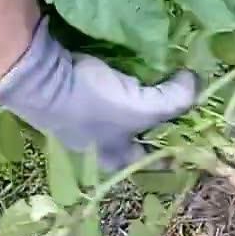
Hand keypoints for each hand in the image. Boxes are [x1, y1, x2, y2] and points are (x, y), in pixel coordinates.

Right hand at [0, 17, 196, 170]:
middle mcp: (98, 146)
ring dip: (140, 104)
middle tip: (178, 105)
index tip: (195, 132)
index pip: (155, 162)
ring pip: (122, 117)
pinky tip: (134, 73)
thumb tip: (195, 84)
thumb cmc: (92, 103)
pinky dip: (121, 86)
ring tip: (162, 86)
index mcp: (116, 157)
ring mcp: (82, 123)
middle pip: (138, 139)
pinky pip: (106, 96)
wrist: (39, 79)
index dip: (177, 149)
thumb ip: (176, 100)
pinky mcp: (72, 98)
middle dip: (158, 125)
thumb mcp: (143, 107)